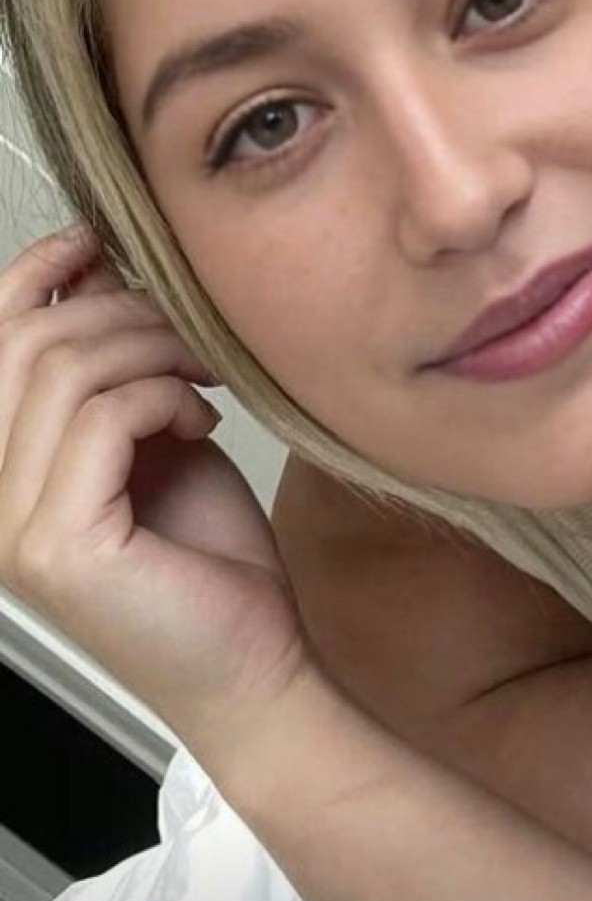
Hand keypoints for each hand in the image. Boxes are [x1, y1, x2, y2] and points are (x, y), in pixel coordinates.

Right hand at [0, 223, 316, 755]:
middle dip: (126, 313)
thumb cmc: (211, 557)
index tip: (98, 236)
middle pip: (29, 345)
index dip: (34, 273)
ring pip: (65, 373)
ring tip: (207, 377)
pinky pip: (101, 420)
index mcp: (4, 470)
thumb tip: (104, 267)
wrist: (258, 664)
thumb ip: (120, 367)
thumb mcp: (158, 435)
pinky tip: (202, 424)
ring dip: (154, 351)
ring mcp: (14, 530)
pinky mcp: (59, 548)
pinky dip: (163, 400)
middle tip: (196, 332)